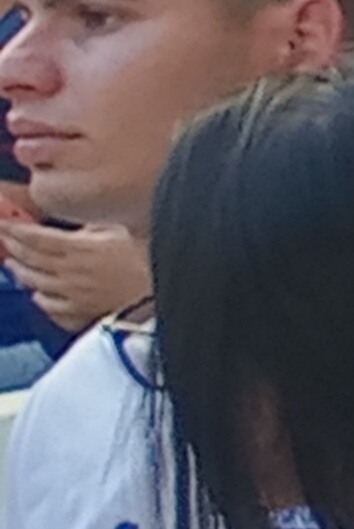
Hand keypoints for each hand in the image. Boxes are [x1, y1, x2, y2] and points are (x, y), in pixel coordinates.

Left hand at [0, 208, 148, 332]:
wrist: (163, 296)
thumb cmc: (151, 261)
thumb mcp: (128, 230)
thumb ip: (99, 224)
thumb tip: (85, 217)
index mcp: (79, 249)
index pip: (35, 237)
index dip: (15, 229)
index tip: (3, 221)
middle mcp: (69, 272)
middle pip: (30, 259)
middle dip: (12, 246)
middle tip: (3, 236)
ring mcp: (72, 294)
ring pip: (34, 282)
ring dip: (19, 271)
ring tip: (11, 262)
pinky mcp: (82, 312)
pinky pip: (51, 306)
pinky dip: (39, 299)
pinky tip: (37, 295)